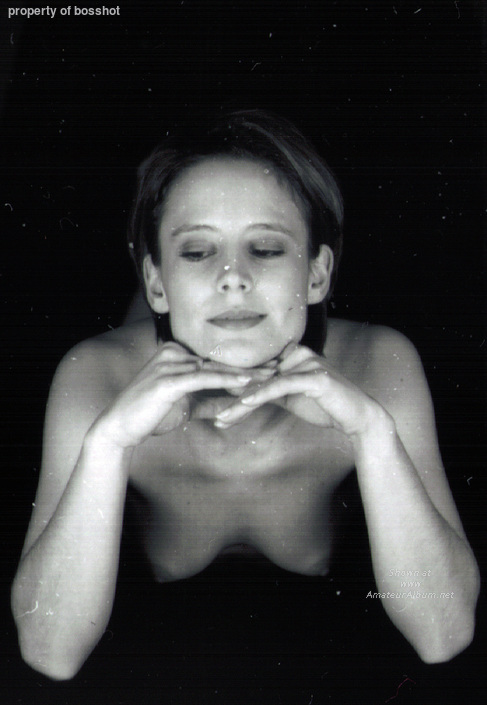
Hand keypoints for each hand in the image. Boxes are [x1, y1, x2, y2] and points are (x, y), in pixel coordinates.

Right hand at [94, 342, 275, 447]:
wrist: (121, 427)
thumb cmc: (152, 415)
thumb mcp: (187, 406)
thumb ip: (210, 402)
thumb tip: (234, 405)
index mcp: (177, 354)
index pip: (217, 359)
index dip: (244, 364)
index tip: (270, 367)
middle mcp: (173, 353)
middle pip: (219, 361)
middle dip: (251, 366)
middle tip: (279, 367)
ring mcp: (170, 364)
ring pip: (215, 369)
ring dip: (244, 374)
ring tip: (270, 376)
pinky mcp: (168, 380)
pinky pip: (204, 379)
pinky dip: (226, 382)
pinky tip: (246, 384)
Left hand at [214, 344, 383, 438]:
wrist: (357, 416)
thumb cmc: (324, 406)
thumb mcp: (290, 397)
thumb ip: (266, 391)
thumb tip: (236, 391)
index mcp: (291, 355)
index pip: (255, 370)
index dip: (231, 384)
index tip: (208, 397)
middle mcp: (297, 354)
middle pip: (256, 376)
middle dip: (231, 395)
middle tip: (210, 410)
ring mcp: (306, 363)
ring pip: (265, 383)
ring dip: (240, 402)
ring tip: (222, 417)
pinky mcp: (314, 377)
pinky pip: (281, 386)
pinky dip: (261, 395)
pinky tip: (243, 404)